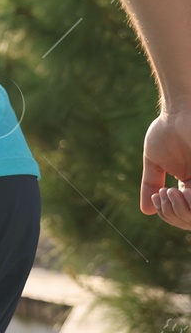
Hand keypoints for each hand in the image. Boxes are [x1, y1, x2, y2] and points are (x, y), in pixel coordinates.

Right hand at [140, 110, 190, 227]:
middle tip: (163, 194)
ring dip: (181, 211)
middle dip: (174, 215)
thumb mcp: (154, 162)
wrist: (180, 113)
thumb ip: (150, 184)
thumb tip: (146, 210)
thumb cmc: (167, 132)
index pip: (182, 214)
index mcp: (188, 186)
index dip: (168, 214)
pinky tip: (178, 190)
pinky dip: (189, 202)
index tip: (158, 195)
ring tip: (169, 191)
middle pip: (190, 219)